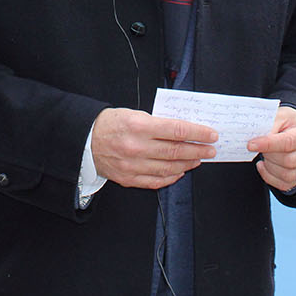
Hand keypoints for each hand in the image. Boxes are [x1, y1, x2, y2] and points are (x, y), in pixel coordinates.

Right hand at [91, 107, 216, 189]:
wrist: (84, 140)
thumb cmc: (110, 124)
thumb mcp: (134, 113)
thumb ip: (157, 123)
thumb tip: (183, 131)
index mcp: (139, 126)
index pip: (177, 131)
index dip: (197, 134)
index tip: (211, 135)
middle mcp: (136, 147)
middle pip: (176, 151)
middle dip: (198, 150)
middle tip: (210, 149)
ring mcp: (133, 165)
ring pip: (169, 168)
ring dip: (188, 164)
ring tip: (198, 159)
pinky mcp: (129, 178)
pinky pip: (156, 181)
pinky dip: (171, 177)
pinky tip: (180, 172)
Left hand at [248, 106, 295, 191]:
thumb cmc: (289, 122)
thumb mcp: (280, 115)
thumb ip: (270, 125)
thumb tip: (256, 139)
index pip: (289, 142)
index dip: (269, 144)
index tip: (251, 145)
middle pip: (289, 160)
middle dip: (269, 154)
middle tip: (259, 146)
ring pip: (287, 175)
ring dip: (269, 166)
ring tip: (265, 154)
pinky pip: (284, 184)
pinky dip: (269, 176)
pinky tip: (264, 165)